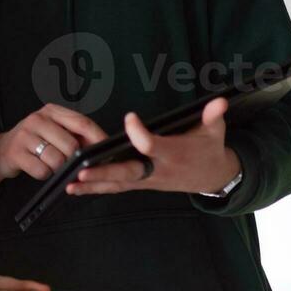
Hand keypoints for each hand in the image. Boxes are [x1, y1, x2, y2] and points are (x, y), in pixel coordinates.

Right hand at [0, 104, 108, 190]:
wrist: (3, 150)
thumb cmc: (35, 141)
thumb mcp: (54, 130)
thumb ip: (76, 134)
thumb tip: (101, 147)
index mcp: (52, 111)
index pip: (82, 123)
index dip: (97, 138)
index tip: (107, 151)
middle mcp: (38, 119)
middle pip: (71, 145)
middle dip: (73, 160)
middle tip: (66, 162)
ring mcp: (25, 135)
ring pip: (57, 160)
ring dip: (56, 168)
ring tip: (49, 163)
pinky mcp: (16, 152)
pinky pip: (42, 171)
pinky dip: (44, 174)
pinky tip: (38, 167)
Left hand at [67, 96, 240, 195]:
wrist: (212, 177)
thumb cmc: (209, 149)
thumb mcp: (214, 131)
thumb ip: (213, 116)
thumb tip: (220, 101)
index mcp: (172, 154)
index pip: (152, 145)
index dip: (141, 134)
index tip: (130, 118)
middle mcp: (157, 170)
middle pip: (128, 173)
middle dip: (105, 173)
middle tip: (82, 170)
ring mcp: (148, 180)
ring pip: (118, 185)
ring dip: (94, 185)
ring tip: (70, 184)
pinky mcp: (142, 184)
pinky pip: (117, 188)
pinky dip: (97, 189)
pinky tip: (76, 188)